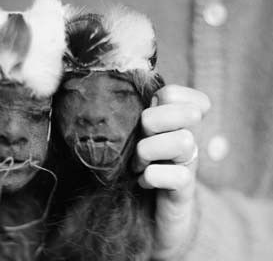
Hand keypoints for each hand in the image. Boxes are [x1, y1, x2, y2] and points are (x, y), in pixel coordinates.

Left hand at [135, 85, 210, 259]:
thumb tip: (119, 90)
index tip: (148, 115)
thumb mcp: (133, 138)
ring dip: (150, 151)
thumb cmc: (136, 169)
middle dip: (153, 122)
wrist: (150, 219)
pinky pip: (178, 176)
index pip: (182, 93)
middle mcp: (189, 139)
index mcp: (177, 122)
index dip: (164, 97)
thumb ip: (133, 115)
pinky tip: (144, 182)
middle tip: (140, 138)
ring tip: (138, 164)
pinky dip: (154, 177)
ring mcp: (190, 166)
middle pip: (188, 112)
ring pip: (184, 141)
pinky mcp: (184, 192)